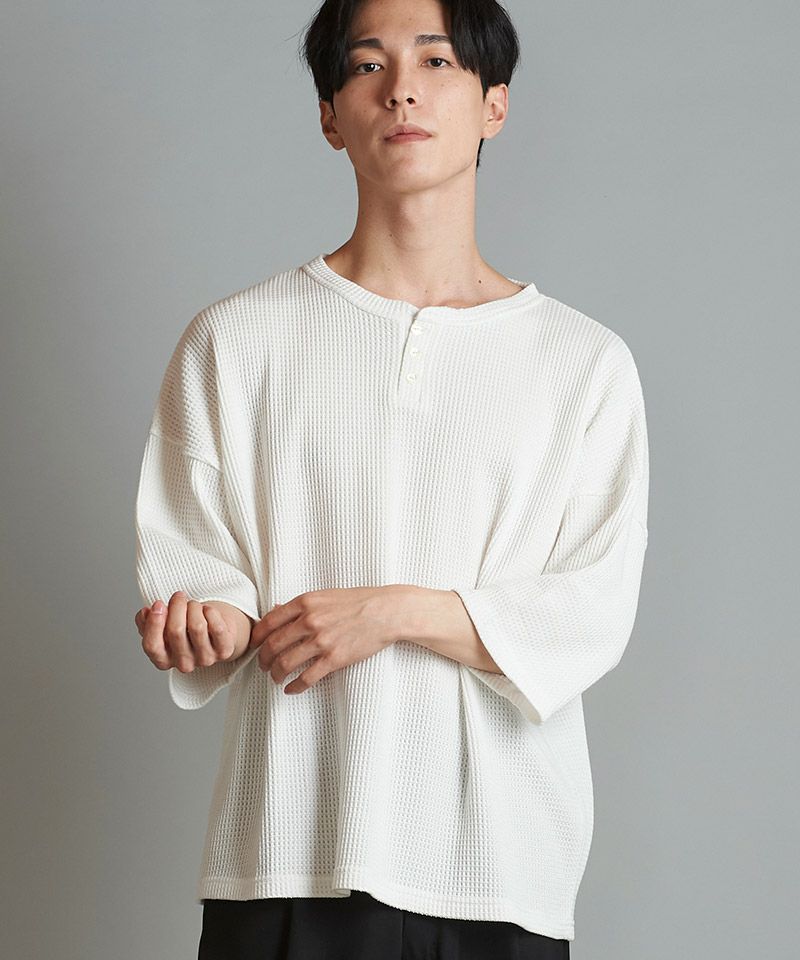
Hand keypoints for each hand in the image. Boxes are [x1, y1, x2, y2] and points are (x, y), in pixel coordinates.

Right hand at [135, 591, 254, 672]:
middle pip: (175, 631)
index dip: (154, 623)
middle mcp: (183, 664)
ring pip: (197, 627)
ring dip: (194, 607)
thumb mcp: (162, 625)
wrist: (215, 632)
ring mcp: (205, 659)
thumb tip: (146, 612)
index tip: (158, 603)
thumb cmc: (185, 627)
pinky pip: (216, 627)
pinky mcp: (224, 651)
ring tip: (193, 604)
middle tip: (179, 596)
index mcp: (163, 660)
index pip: (152, 645)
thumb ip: (147, 621)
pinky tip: (207, 611)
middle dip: (176, 606)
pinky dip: (211, 612)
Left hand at [249, 586, 409, 693]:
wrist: (386, 611)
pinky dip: (295, 686)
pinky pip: (307, 677)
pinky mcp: (334, 658)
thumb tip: (276, 610)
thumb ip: (300, 605)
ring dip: (276, 674)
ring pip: (285, 663)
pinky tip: (291, 689)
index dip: (257, 637)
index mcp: (305, 603)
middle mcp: (309, 621)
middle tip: (263, 665)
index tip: (255, 645)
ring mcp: (321, 641)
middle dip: (263, 659)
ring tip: (276, 678)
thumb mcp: (325, 596)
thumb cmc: (358, 601)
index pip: (269, 622)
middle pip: (273, 645)